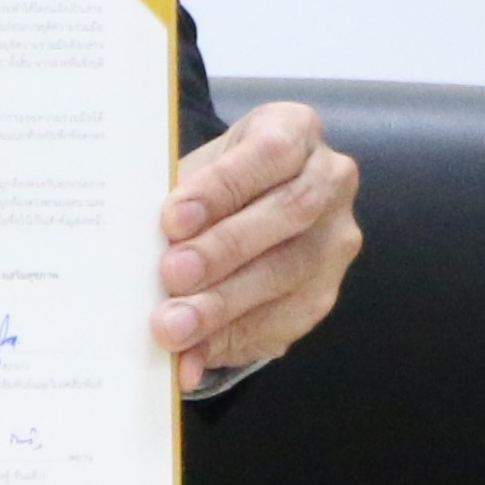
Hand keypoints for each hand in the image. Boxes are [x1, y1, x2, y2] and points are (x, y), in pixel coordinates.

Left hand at [161, 98, 361, 392]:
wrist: (242, 206)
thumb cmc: (213, 182)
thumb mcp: (195, 172)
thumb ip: (179, 202)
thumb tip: (149, 251)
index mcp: (295, 131)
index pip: (270, 153)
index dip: (223, 186)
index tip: (174, 217)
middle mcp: (330, 180)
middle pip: (288, 214)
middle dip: (224, 250)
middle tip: (172, 276)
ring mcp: (336, 238)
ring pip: (289, 273)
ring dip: (225, 304)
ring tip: (174, 326)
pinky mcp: (326, 290)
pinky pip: (285, 320)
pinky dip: (231, 339)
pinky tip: (193, 354)